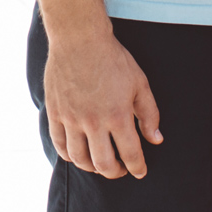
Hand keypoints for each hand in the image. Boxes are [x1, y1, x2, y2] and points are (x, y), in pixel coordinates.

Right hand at [43, 30, 160, 178]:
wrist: (79, 39)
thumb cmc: (112, 59)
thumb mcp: (139, 83)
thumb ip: (149, 114)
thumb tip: (156, 140)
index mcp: (118, 115)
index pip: (130, 155)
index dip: (137, 168)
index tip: (140, 172)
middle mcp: (93, 122)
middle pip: (104, 164)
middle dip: (116, 173)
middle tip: (121, 169)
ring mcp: (71, 118)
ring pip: (80, 159)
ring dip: (92, 168)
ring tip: (99, 164)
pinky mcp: (55, 113)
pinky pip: (59, 145)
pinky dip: (68, 156)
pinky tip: (77, 154)